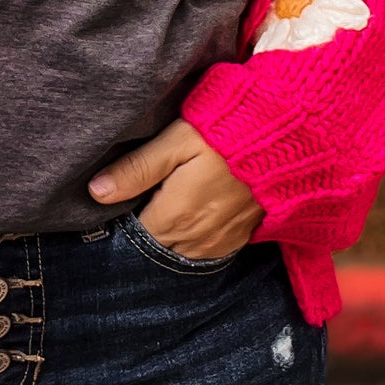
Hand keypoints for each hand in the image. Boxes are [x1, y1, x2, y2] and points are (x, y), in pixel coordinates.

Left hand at [88, 118, 264, 259]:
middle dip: (145, 227)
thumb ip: (137, 168)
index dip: (123, 217)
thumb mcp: (178, 140)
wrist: (290, 142)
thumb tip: (95, 192)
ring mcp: (221, 242)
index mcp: (176, 216)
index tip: (117, 201)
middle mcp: (197, 239)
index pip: (135, 233)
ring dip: (169, 234)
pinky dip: (193, 237)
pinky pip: (205, 249)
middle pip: (157, 244)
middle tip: (139, 198)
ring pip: (180, 250)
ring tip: (164, 203)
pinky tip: (191, 212)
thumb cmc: (229, 133)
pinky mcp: (241, 239)